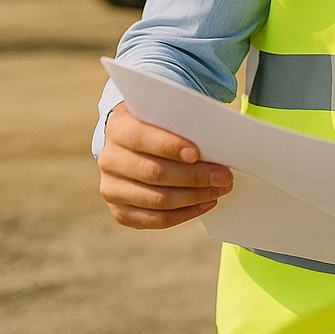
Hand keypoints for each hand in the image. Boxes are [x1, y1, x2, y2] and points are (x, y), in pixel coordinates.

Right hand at [97, 101, 233, 228]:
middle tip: (224, 176)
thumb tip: (216, 142)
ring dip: (194, 196)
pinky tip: (206, 203)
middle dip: (194, 176)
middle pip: (154, 173)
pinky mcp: (121, 211)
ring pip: (157, 200)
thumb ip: (182, 122)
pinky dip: (185, 213)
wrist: (134, 143)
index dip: (169, 147)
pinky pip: (155, 219)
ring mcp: (112, 188)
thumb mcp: (166, 114)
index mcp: (118, 128)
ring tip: (220, 189)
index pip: (142, 138)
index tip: (196, 154)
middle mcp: (109, 159)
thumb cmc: (159, 125)